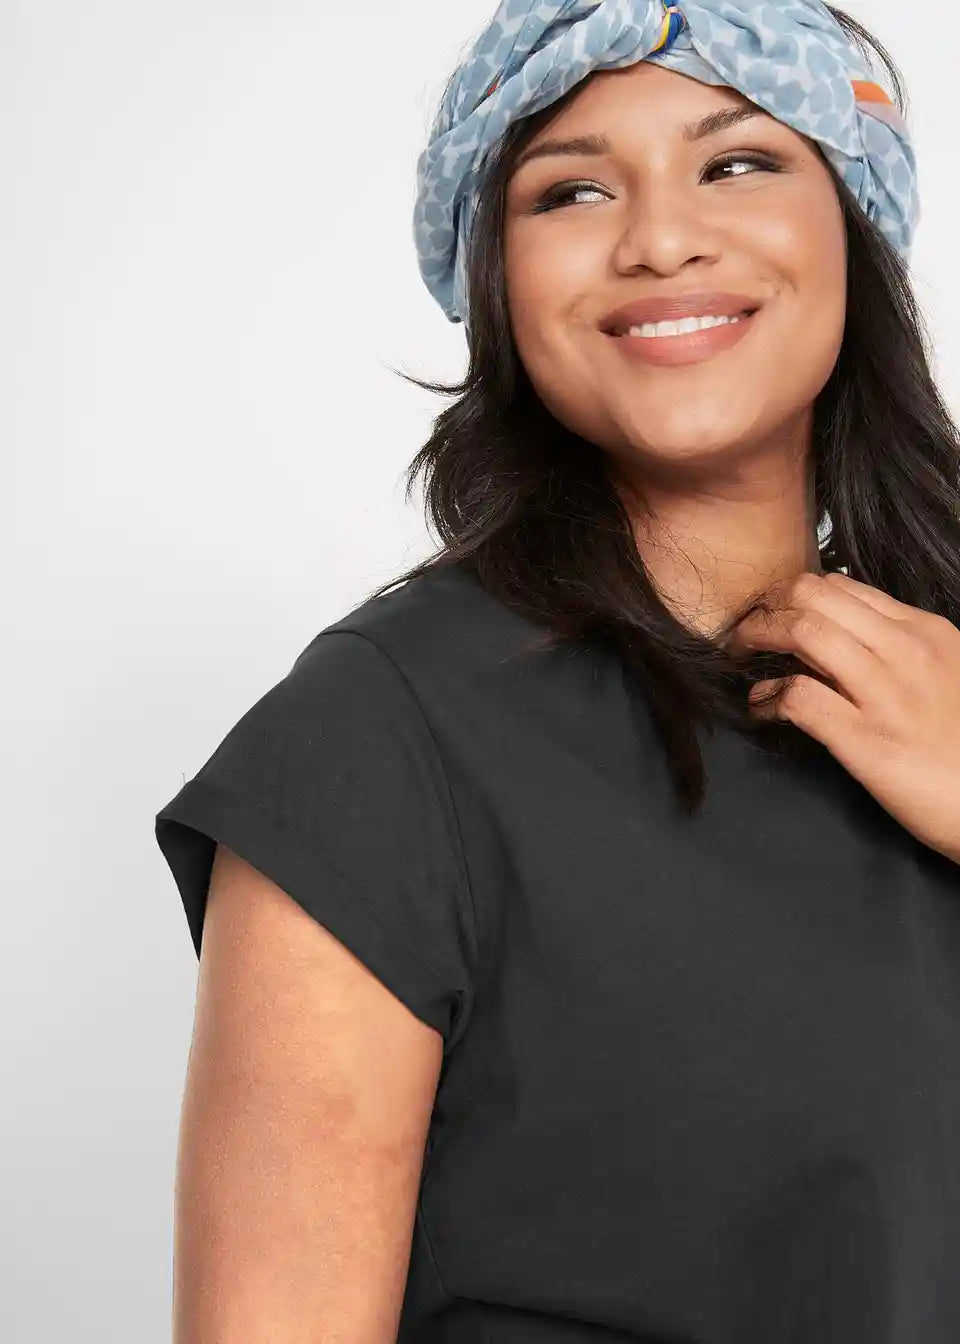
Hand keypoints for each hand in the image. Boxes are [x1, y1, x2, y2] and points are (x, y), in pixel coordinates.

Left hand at [724, 570, 959, 864]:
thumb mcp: (946, 673)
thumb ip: (900, 650)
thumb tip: (844, 638)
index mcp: (923, 631)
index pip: (840, 586)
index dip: (793, 596)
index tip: (773, 615)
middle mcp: (905, 651)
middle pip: (812, 596)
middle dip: (766, 607)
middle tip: (747, 632)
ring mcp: (886, 694)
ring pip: (802, 632)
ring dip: (758, 640)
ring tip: (744, 659)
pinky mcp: (867, 740)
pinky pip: (798, 698)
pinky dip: (767, 698)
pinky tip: (761, 709)